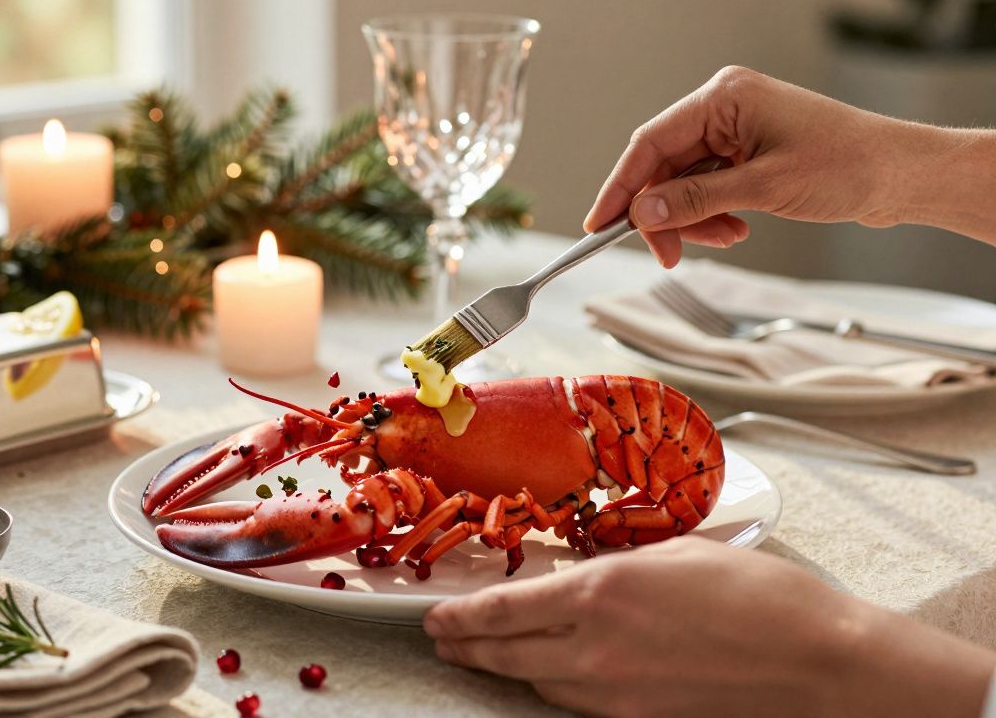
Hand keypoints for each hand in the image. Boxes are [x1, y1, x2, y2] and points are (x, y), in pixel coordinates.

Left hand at [424, 536, 995, 716]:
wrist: (822, 666)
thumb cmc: (762, 599)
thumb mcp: (675, 555)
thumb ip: (613, 566)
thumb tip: (579, 574)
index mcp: (600, 593)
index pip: (502, 612)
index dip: (460, 616)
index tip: (436, 615)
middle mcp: (594, 650)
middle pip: (504, 656)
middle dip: (465, 647)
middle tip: (443, 638)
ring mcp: (615, 695)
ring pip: (536, 685)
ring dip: (505, 668)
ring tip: (484, 654)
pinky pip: (574, 705)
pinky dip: (549, 687)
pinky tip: (547, 674)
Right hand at [583, 66, 938, 266]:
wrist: (902, 176)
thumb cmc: (846, 165)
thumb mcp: (762, 188)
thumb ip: (694, 200)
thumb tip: (640, 214)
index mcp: (723, 97)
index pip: (650, 143)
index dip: (620, 188)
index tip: (599, 225)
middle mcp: (724, 108)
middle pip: (664, 166)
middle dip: (664, 213)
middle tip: (667, 253)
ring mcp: (736, 130)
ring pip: (684, 182)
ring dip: (692, 218)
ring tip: (725, 238)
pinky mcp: (748, 153)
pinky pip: (707, 186)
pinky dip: (711, 214)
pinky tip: (735, 228)